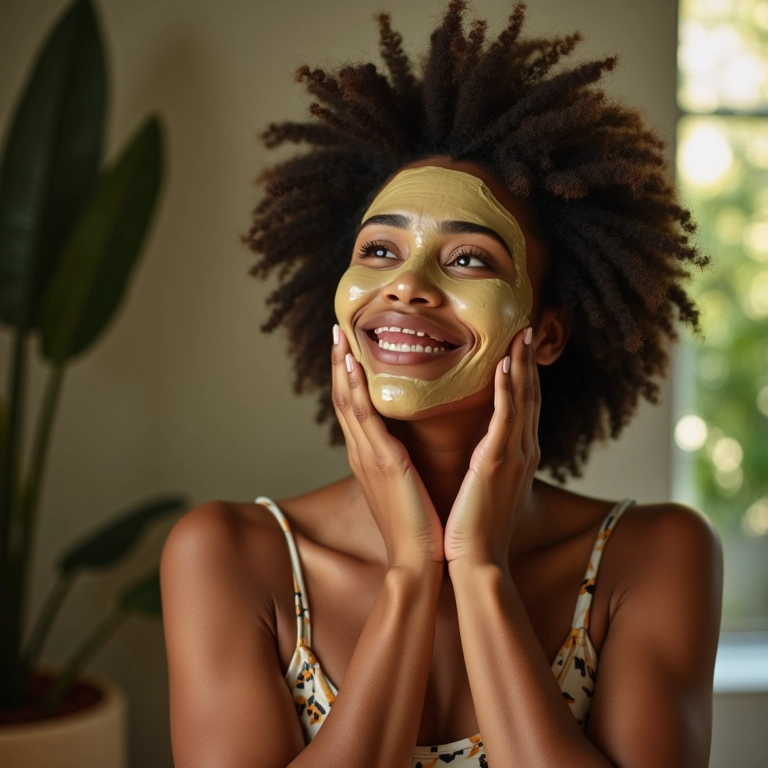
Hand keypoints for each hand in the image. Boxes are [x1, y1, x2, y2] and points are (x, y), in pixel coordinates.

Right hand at [331, 325, 444, 568]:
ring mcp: (368, 457)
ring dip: (341, 367)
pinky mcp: (383, 462)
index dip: (346, 379)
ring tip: (338, 336)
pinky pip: (365, 418)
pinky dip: (354, 389)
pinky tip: (352, 364)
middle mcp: (362, 453)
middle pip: (342, 399)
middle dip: (337, 365)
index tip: (346, 350)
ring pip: (347, 403)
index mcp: (368, 458)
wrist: (417, 561)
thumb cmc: (418, 526)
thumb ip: (401, 463)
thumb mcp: (405, 486)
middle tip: (336, 331)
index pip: (352, 409)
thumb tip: (408, 446)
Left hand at [443, 326, 541, 569]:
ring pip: (523, 399)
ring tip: (520, 334)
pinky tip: (505, 365)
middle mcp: (523, 451)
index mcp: (518, 455)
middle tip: (526, 329)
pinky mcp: (498, 463)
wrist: (478, 562)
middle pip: (530, 395)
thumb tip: (481, 449)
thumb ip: (489, 463)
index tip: (520, 347)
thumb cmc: (477, 528)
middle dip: (528, 361)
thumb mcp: (487, 487)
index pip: (524, 405)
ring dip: (521, 364)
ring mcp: (514, 456)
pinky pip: (506, 418)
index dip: (524, 375)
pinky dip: (508, 389)